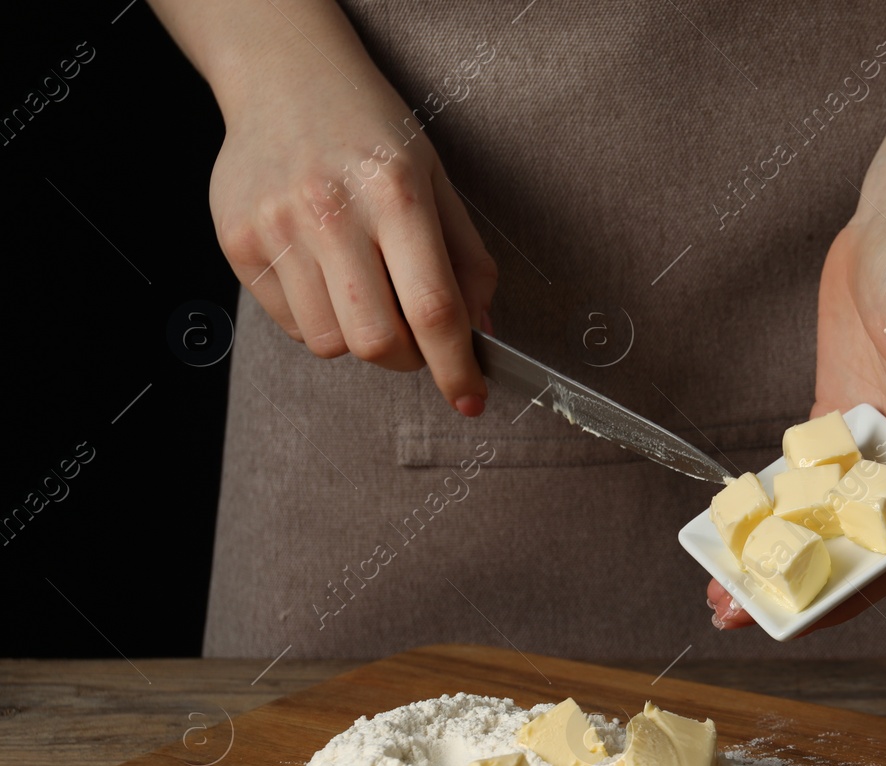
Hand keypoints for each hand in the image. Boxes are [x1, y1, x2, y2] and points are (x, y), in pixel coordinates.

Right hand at [209, 53, 496, 414]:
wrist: (286, 79)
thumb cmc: (372, 133)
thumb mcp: (438, 181)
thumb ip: (467, 261)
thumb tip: (480, 334)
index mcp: (396, 192)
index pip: (433, 309)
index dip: (456, 368)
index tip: (470, 399)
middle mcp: (331, 211)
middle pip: (376, 342)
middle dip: (408, 359)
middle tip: (416, 337)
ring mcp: (277, 227)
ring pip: (329, 343)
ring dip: (358, 337)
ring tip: (364, 288)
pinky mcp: (237, 241)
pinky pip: (290, 325)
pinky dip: (318, 317)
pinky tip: (324, 272)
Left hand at [707, 203, 885, 632]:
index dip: (852, 593)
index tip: (803, 621)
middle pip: (850, 548)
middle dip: (796, 587)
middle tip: (738, 612)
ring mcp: (865, 450)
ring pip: (820, 521)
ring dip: (777, 556)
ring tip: (723, 586)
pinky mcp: (834, 423)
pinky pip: (801, 480)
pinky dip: (769, 507)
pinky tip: (731, 529)